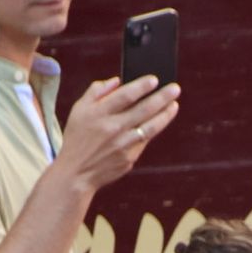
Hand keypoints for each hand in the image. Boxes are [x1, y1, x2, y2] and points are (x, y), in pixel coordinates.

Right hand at [56, 76, 180, 192]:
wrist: (76, 173)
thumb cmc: (77, 137)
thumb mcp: (79, 110)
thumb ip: (96, 91)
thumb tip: (117, 80)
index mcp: (99, 114)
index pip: (125, 96)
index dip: (142, 86)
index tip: (155, 80)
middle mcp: (113, 128)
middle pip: (143, 110)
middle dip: (161, 97)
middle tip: (175, 88)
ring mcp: (122, 145)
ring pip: (150, 127)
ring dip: (165, 115)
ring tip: (174, 105)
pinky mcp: (128, 159)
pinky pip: (144, 141)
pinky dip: (153, 130)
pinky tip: (160, 120)